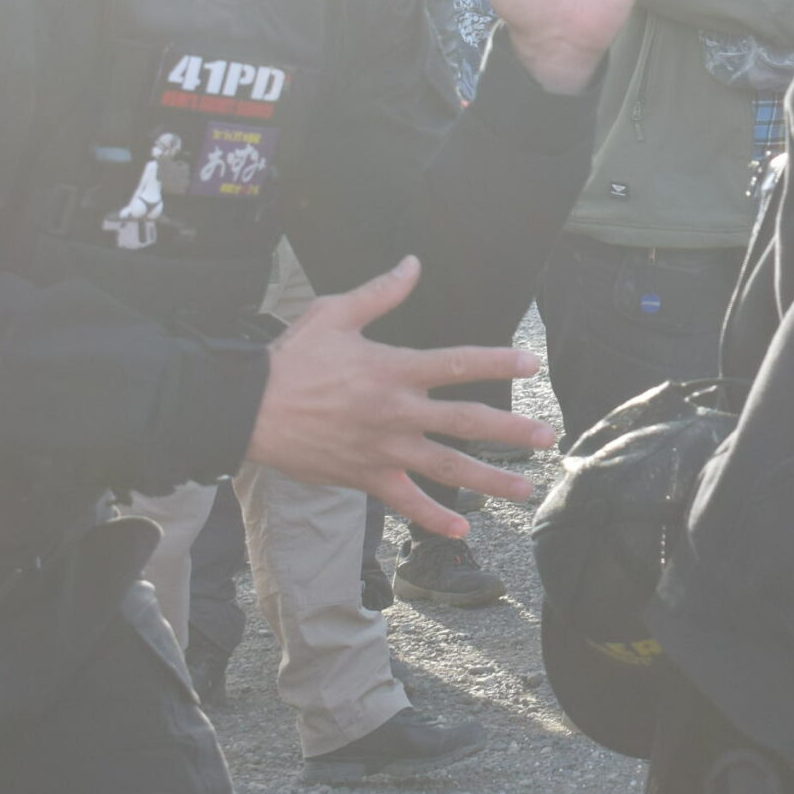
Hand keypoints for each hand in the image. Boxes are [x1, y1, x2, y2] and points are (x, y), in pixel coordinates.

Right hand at [245, 258, 553, 537]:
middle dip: (511, 430)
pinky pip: (406, 502)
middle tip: (547, 436)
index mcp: (394, 369)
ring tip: (525, 490)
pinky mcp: (364, 476)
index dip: (498, 362)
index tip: (532, 363)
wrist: (246, 409)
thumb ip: (380, 293)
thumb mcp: (334, 314)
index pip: (459, 364)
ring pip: (447, 468)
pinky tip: (462, 529)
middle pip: (466, 422)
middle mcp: (397, 412)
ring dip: (490, 480)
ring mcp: (383, 449)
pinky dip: (433, 518)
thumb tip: (413, 264)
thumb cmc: (290, 359)